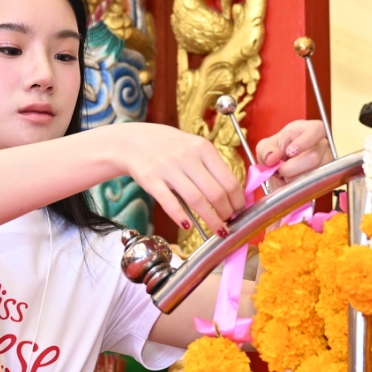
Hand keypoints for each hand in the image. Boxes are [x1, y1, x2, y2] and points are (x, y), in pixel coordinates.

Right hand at [102, 123, 242, 234]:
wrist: (131, 141)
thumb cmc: (168, 147)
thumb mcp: (193, 147)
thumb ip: (212, 166)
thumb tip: (234, 193)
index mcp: (203, 148)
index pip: (229, 179)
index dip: (238, 200)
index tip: (239, 210)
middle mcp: (187, 157)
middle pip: (216, 192)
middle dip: (227, 212)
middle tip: (229, 222)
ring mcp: (168, 168)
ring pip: (197, 201)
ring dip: (211, 220)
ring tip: (219, 230)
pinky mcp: (151, 179)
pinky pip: (169, 203)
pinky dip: (181, 217)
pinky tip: (188, 226)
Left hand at [256, 120, 331, 182]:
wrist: (282, 167)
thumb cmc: (277, 151)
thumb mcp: (265, 147)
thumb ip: (266, 150)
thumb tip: (272, 157)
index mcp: (308, 130)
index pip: (317, 129)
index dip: (305, 141)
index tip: (289, 152)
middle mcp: (321, 145)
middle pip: (313, 157)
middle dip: (292, 168)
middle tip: (280, 170)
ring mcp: (326, 162)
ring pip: (313, 174)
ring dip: (294, 179)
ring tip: (285, 176)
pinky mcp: (325, 177)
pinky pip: (313, 185)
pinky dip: (298, 187)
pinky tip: (291, 182)